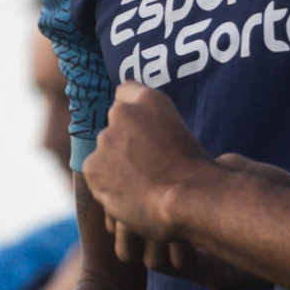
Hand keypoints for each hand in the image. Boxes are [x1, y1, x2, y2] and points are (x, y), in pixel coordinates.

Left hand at [79, 81, 204, 260]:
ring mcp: (105, 139)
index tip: (139, 130)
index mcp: (149, 99)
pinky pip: (96, 176)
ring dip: (115, 166)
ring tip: (140, 185)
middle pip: (113, 128)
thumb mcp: (185, 134)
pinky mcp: (92, 166)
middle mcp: (121, 113)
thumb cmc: (197, 170)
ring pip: (104, 153)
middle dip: (123, 144)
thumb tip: (160, 140)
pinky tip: (129, 195)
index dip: (131, 114)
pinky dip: (107, 186)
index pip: (125, 92)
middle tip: (145, 165)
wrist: (185, 196)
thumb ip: (162, 126)